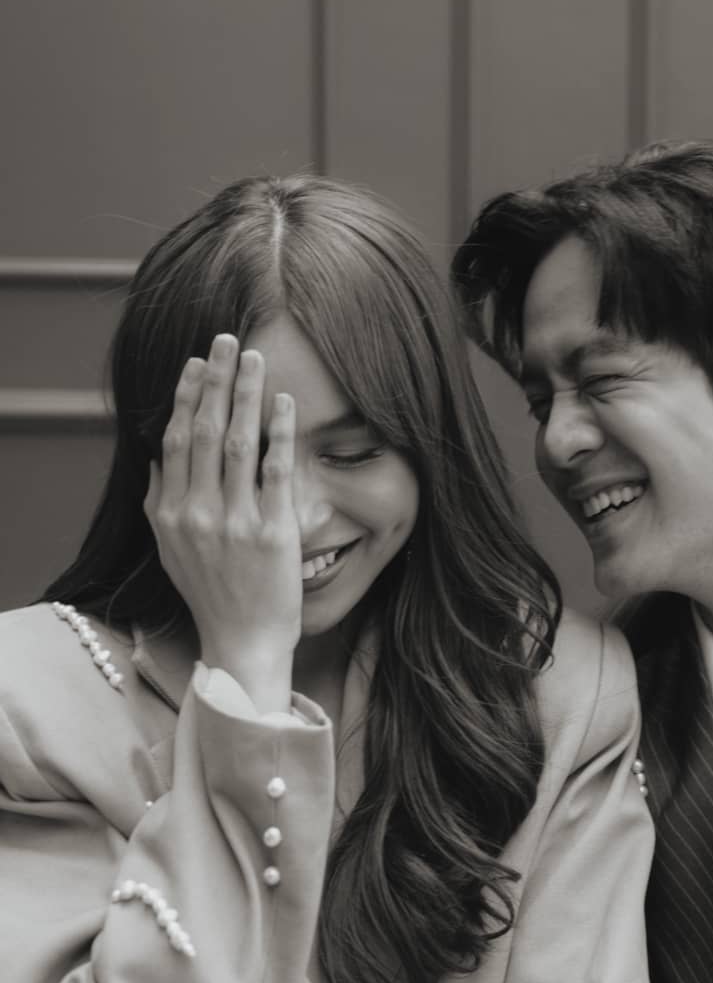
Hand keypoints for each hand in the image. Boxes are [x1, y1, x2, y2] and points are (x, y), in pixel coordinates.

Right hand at [145, 334, 300, 712]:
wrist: (243, 641)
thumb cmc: (211, 594)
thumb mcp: (171, 550)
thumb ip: (162, 503)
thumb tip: (158, 457)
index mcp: (170, 514)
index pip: (175, 440)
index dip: (185, 396)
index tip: (197, 362)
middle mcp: (198, 514)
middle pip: (203, 431)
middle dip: (215, 380)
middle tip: (226, 340)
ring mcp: (235, 523)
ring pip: (237, 443)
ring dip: (246, 394)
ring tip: (254, 359)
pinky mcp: (273, 533)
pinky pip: (275, 472)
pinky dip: (278, 433)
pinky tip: (283, 403)